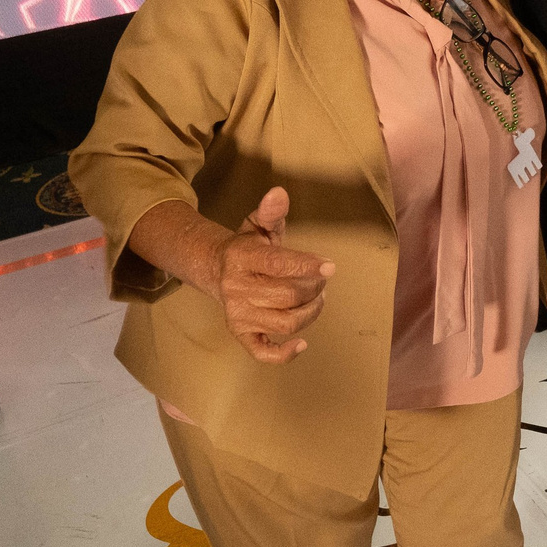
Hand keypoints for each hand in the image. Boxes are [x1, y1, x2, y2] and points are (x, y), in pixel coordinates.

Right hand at [210, 187, 333, 362]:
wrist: (215, 270)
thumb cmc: (247, 247)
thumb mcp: (257, 225)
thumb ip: (271, 212)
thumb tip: (280, 192)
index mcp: (241, 258)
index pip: (278, 263)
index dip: (307, 265)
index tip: (331, 265)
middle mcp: (236, 289)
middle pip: (289, 296)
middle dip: (314, 288)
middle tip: (321, 280)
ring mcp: (238, 315)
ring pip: (286, 323)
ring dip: (311, 313)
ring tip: (318, 299)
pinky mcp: (241, 334)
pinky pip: (263, 353)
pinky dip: (285, 354)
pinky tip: (302, 344)